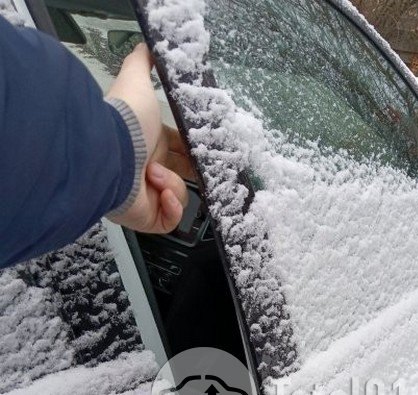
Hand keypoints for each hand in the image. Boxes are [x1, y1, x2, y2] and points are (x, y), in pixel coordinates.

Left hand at [106, 44, 194, 233]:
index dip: (194, 151)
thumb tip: (146, 47)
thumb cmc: (124, 123)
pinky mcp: (147, 218)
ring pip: (179, 197)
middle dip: (192, 173)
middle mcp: (148, 171)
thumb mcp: (136, 81)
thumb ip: (143, 63)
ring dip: (172, 184)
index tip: (204, 150)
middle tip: (199, 169)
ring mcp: (148, 197)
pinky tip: (161, 192)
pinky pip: (170, 220)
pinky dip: (171, 206)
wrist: (109, 155)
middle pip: (182, 177)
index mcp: (151, 144)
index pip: (180, 150)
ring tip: (154, 175)